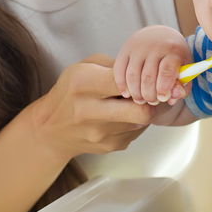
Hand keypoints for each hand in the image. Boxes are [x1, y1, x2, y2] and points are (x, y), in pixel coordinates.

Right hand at [31, 54, 158, 162]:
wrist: (51, 128)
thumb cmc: (70, 90)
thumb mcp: (84, 66)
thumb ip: (116, 65)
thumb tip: (147, 72)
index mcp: (82, 83)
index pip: (125, 80)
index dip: (144, 78)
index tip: (148, 76)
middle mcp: (90, 111)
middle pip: (142, 111)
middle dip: (157, 101)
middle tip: (160, 92)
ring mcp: (100, 133)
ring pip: (143, 122)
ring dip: (149, 110)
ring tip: (141, 100)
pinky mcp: (110, 146)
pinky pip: (137, 132)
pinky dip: (139, 122)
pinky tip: (128, 114)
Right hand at [114, 25, 192, 104]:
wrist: (161, 34)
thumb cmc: (174, 55)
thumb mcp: (184, 68)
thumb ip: (182, 86)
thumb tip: (171, 99)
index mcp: (173, 50)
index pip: (166, 70)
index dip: (163, 88)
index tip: (162, 98)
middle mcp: (154, 47)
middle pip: (148, 77)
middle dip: (149, 95)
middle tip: (152, 101)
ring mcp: (138, 47)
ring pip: (132, 76)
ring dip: (136, 93)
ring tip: (141, 100)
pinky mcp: (125, 49)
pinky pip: (119, 70)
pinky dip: (122, 85)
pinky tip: (127, 94)